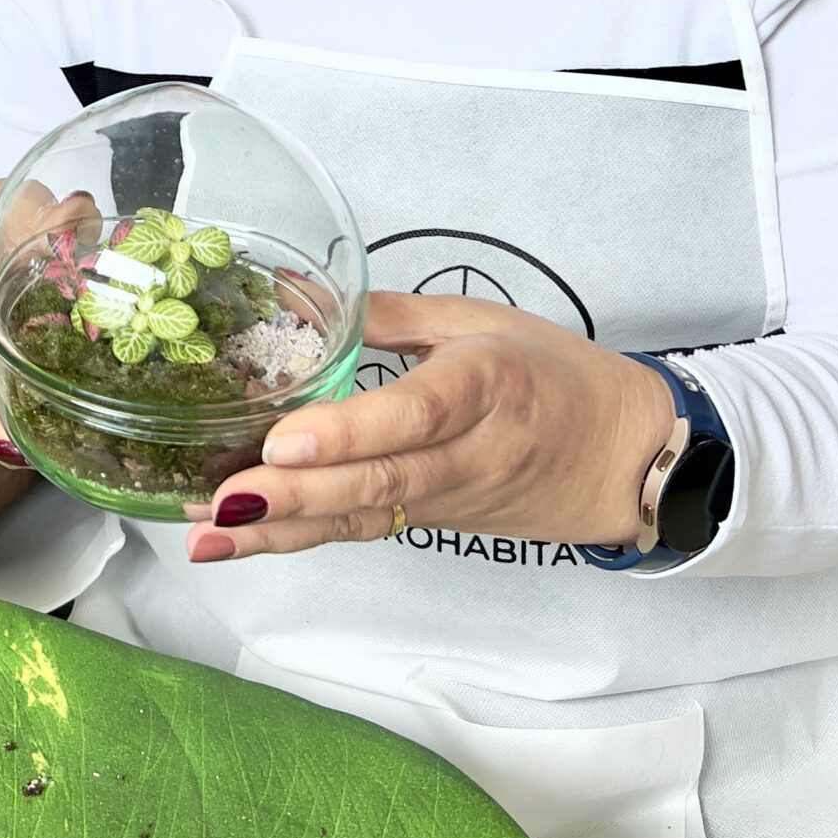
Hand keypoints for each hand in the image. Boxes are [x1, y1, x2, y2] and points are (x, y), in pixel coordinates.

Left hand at [184, 292, 675, 564]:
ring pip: (362, 517)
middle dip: (294, 496)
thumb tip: (299, 297)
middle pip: (378, 480)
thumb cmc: (558, 376)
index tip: (285, 439)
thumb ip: (390, 312)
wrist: (631, 458)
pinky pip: (364, 530)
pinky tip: (240, 541)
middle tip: (221, 501)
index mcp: (487, 384)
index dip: (349, 432)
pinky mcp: (435, 525)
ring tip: (207, 538)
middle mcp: (468, 452)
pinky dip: (300, 539)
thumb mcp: (482, 321)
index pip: (415, 414)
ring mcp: (450, 498)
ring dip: (281, 533)